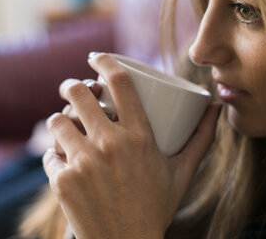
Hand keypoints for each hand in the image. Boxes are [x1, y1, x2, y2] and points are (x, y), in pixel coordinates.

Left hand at [43, 53, 221, 238]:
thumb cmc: (156, 207)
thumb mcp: (182, 172)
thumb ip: (201, 138)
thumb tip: (216, 107)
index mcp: (139, 137)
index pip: (120, 82)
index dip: (105, 62)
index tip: (96, 58)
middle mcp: (109, 145)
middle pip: (79, 93)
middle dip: (72, 86)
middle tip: (72, 89)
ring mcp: (83, 163)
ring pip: (58, 121)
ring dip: (60, 120)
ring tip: (66, 125)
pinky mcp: (62, 181)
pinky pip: (49, 153)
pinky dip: (54, 154)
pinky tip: (62, 159)